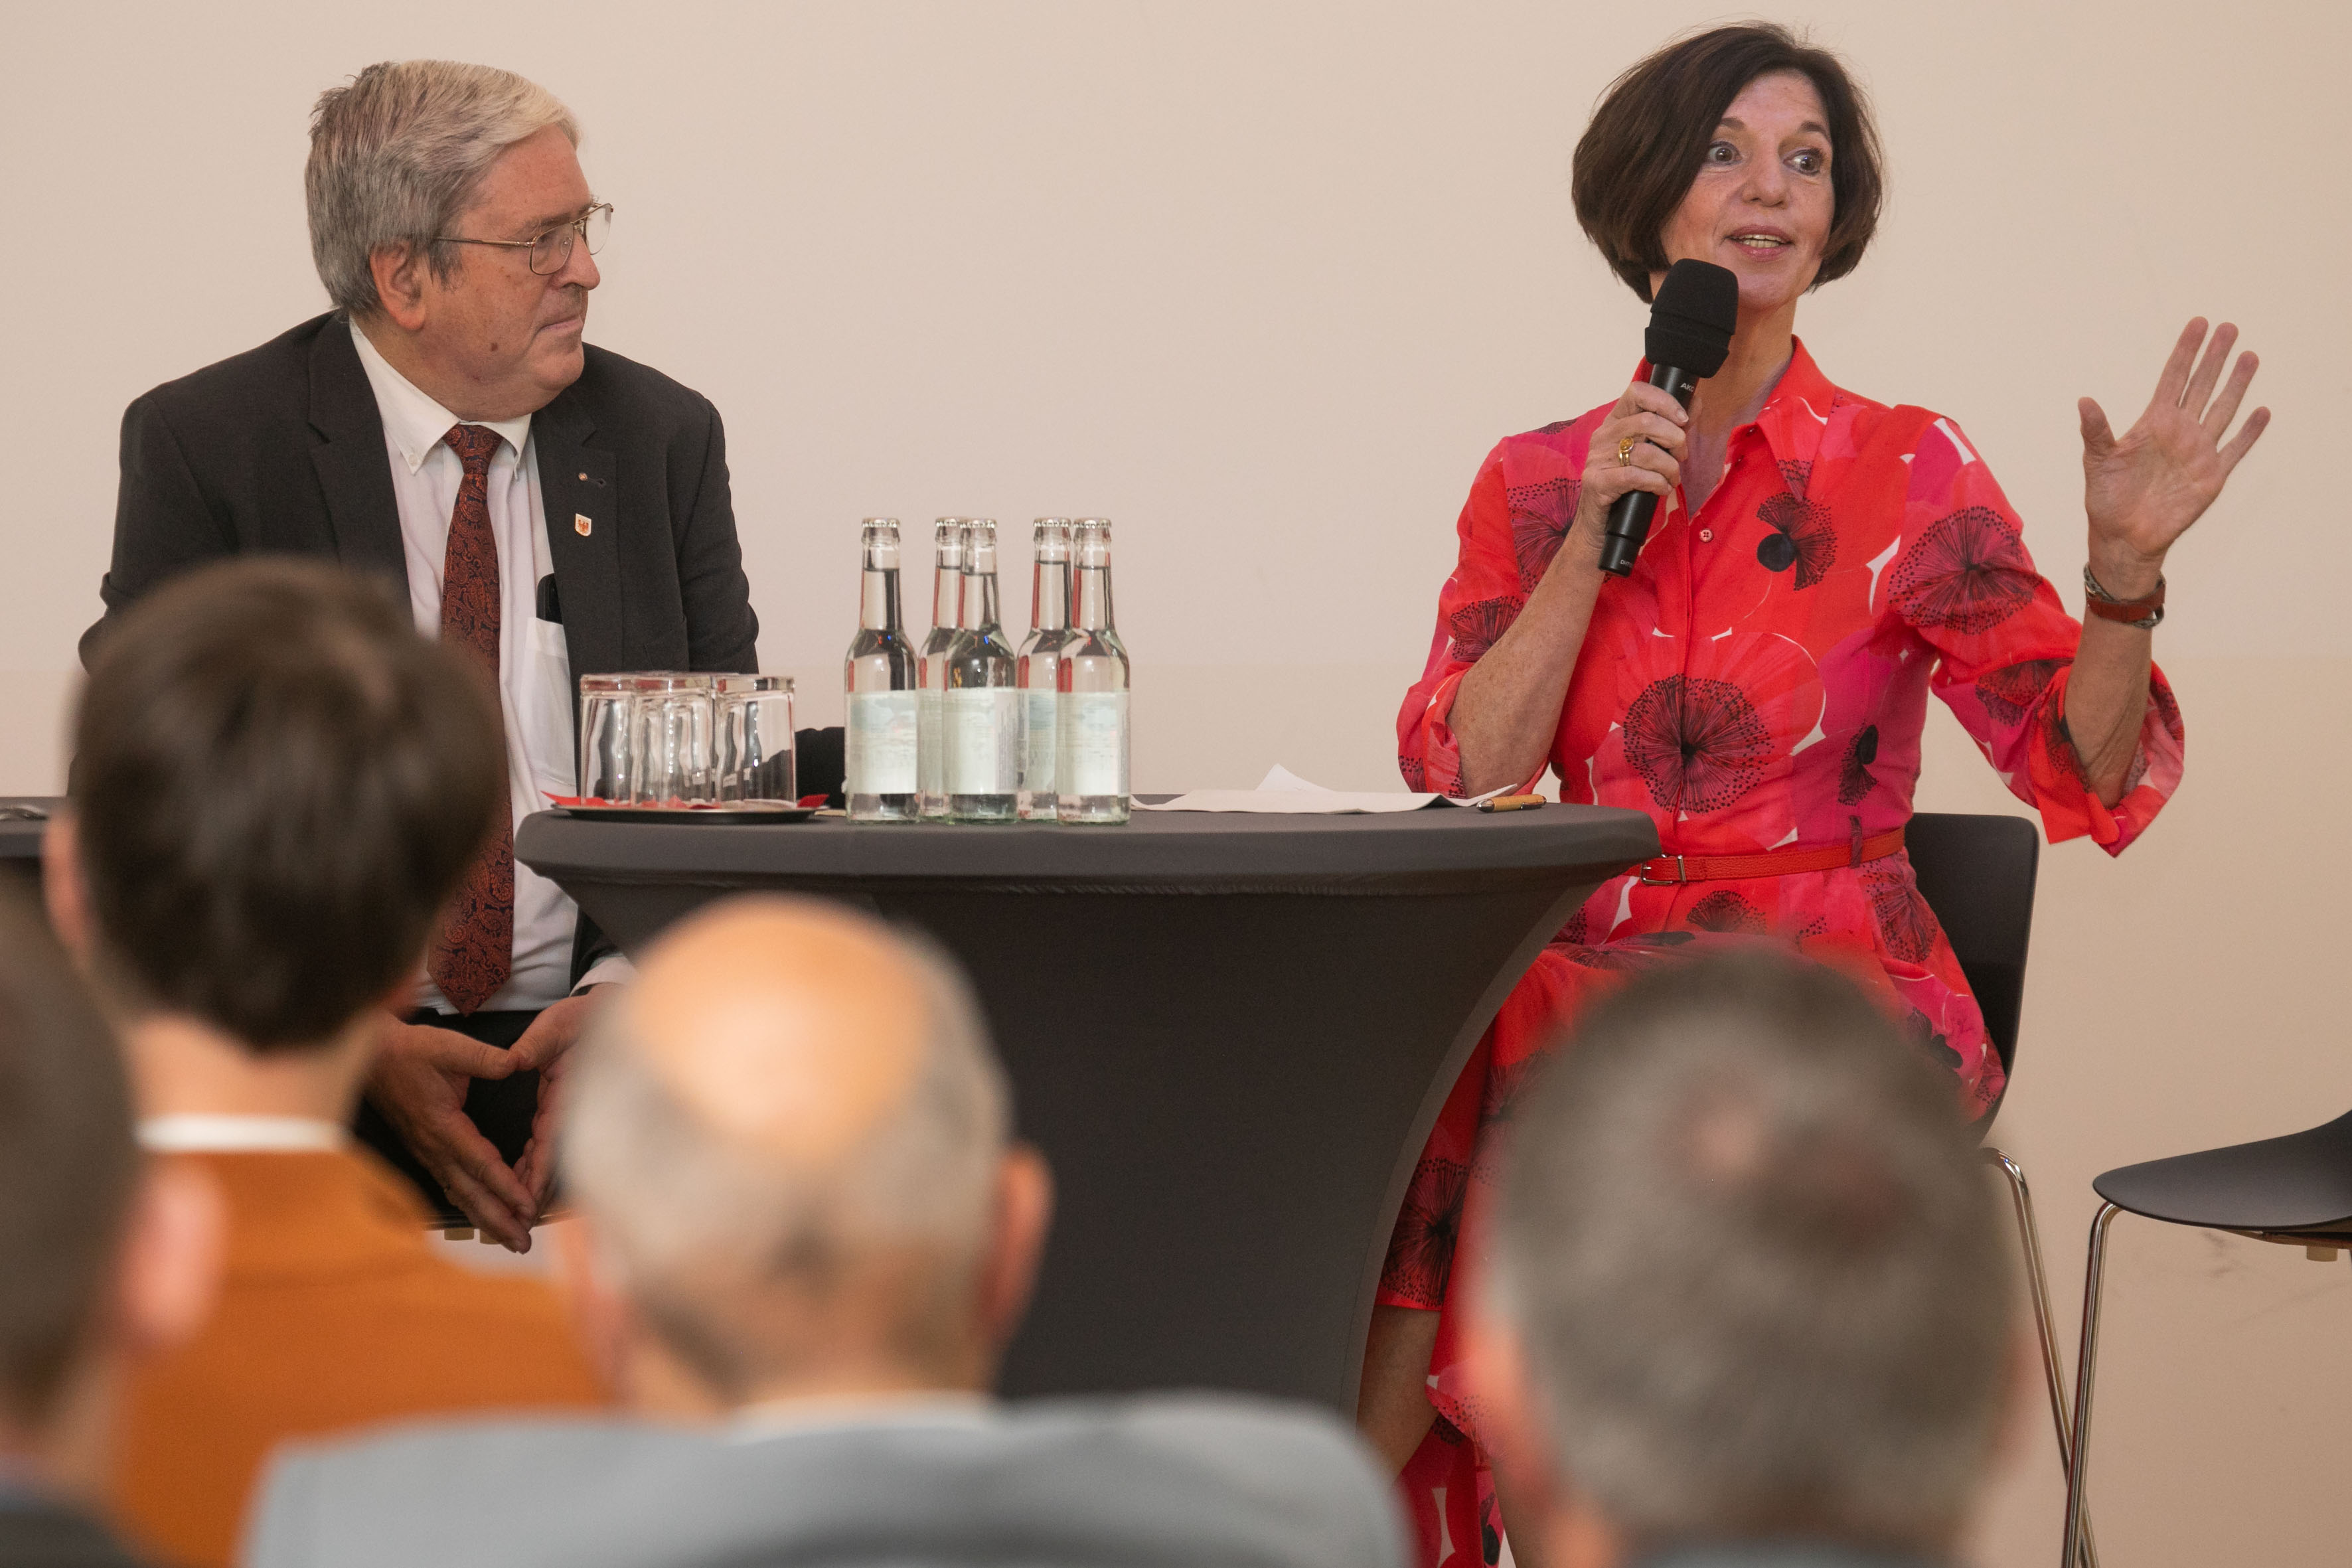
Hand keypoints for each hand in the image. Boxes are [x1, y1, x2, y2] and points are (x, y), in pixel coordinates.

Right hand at [366, 1016, 537, 1250]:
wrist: (371, 1056)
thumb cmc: (409, 1051)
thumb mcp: (448, 1046)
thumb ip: (484, 1058)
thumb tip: (515, 1063)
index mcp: (443, 1125)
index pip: (480, 1164)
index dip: (505, 1187)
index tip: (527, 1207)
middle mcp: (434, 1147)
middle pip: (470, 1192)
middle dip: (498, 1220)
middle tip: (522, 1243)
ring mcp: (427, 1153)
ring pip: (459, 1194)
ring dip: (485, 1219)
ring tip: (510, 1240)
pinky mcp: (426, 1151)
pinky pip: (450, 1186)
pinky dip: (469, 1206)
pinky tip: (482, 1218)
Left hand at [509, 989, 606, 1212]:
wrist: (602, 1008)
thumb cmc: (581, 1016)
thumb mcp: (556, 1026)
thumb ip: (535, 1045)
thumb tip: (514, 1060)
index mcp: (567, 1093)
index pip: (552, 1141)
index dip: (540, 1172)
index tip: (528, 1199)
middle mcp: (566, 1107)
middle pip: (552, 1158)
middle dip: (536, 1191)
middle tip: (519, 1222)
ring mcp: (564, 1109)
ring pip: (549, 1154)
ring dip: (535, 1183)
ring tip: (518, 1211)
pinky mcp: (558, 1105)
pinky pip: (546, 1141)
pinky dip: (535, 1163)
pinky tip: (523, 1177)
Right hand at [1570, 380, 1689, 566]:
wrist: (1599, 526)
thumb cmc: (1627, 488)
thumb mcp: (1650, 454)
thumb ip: (1670, 429)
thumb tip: (1696, 404)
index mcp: (1615, 422)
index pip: (1637, 392)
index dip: (1665, 401)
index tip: (1683, 419)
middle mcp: (1603, 436)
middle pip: (1646, 421)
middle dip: (1674, 439)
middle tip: (1681, 456)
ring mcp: (1597, 459)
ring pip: (1644, 451)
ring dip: (1669, 467)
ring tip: (1672, 479)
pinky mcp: (1597, 482)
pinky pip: (1634, 476)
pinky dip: (1656, 482)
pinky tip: (1661, 488)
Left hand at [2079, 318, 2269, 596]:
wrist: (2124, 536)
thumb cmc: (2106, 498)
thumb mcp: (2097, 461)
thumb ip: (2096, 430)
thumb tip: (2084, 401)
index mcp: (2153, 422)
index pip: (2173, 377)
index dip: (2185, 351)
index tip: (2198, 323)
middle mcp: (2180, 431)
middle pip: (2202, 385)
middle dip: (2215, 357)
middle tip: (2229, 327)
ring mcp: (2198, 451)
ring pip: (2223, 409)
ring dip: (2237, 384)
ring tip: (2249, 356)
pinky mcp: (2212, 476)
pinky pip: (2235, 449)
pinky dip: (2249, 432)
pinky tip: (2261, 411)